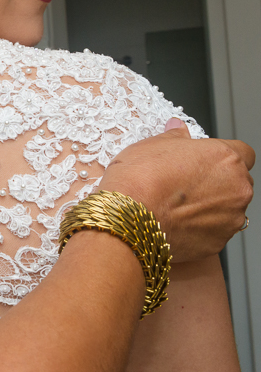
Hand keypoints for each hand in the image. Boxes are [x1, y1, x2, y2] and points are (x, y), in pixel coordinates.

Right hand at [100, 118, 254, 261]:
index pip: (243, 152)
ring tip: (176, 206)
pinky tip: (174, 223)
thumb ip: (174, 137)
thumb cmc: (138, 180)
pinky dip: (199, 228)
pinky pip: (214, 231)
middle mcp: (237, 188)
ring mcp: (231, 218)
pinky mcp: (218, 243)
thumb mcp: (151, 145)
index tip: (204, 160)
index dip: (222, 156)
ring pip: (227, 209)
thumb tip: (178, 129)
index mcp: (225, 158)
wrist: (127, 220)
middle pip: (237, 182)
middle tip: (185, 183)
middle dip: (217, 182)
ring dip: (210, 206)